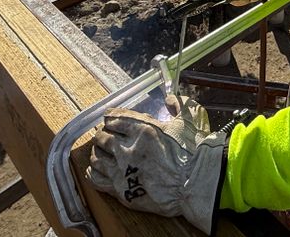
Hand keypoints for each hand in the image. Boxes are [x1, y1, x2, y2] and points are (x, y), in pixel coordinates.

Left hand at [87, 96, 225, 233]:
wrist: (196, 184)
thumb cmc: (195, 151)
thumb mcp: (192, 117)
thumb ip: (179, 104)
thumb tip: (170, 99)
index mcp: (143, 128)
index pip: (116, 119)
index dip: (111, 118)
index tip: (109, 119)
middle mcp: (128, 148)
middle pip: (102, 138)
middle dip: (102, 135)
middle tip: (103, 136)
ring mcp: (123, 170)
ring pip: (97, 158)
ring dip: (97, 153)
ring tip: (99, 152)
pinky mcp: (122, 191)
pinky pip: (97, 180)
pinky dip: (93, 173)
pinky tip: (94, 170)